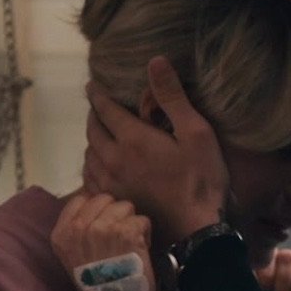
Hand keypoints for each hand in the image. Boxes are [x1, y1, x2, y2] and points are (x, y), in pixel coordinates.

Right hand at [50, 192, 154, 290]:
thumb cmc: (98, 286)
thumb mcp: (73, 255)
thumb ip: (79, 228)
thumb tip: (98, 203)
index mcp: (61, 233)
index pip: (82, 198)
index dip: (98, 210)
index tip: (104, 230)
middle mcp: (78, 228)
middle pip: (106, 199)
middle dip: (116, 215)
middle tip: (118, 241)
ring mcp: (102, 229)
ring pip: (126, 206)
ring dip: (132, 224)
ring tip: (128, 247)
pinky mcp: (126, 233)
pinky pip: (142, 220)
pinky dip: (145, 235)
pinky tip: (138, 252)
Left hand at [84, 57, 229, 247]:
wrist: (195, 230)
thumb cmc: (201, 179)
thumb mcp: (196, 132)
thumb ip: (172, 97)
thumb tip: (155, 61)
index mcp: (132, 138)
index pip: (105, 109)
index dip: (98, 95)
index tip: (92, 86)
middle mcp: (113, 159)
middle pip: (92, 131)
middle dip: (94, 116)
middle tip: (98, 109)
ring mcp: (110, 183)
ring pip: (88, 155)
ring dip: (92, 141)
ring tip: (99, 135)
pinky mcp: (112, 202)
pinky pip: (90, 180)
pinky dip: (91, 167)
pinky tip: (98, 167)